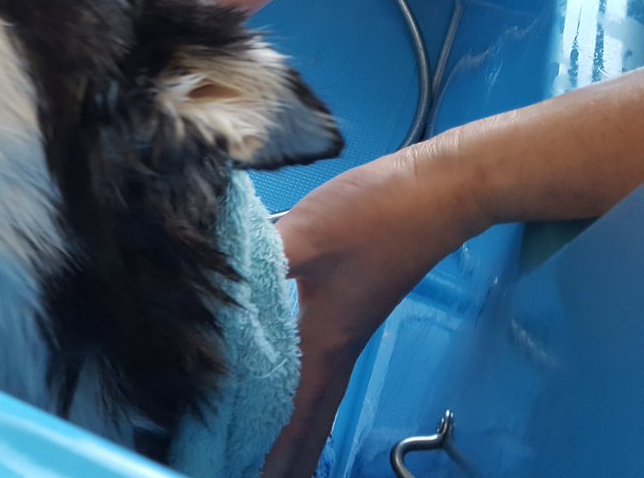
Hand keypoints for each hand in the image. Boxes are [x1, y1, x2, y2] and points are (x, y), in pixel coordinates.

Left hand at [262, 137, 489, 476]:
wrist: (436, 193)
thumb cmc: (376, 215)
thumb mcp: (306, 236)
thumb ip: (254, 263)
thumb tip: (207, 285)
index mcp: (321, 345)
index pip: (288, 420)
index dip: (266, 455)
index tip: (233, 473)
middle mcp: (334, 351)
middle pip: (306, 426)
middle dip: (279, 460)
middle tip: (241, 475)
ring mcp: (344, 335)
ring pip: (314, 402)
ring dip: (290, 434)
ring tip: (265, 461)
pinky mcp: (346, 313)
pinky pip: (316, 375)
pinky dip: (296, 398)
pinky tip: (282, 392)